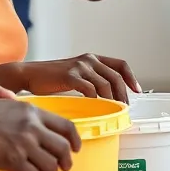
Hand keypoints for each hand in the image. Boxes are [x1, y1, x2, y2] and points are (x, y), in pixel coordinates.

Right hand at [0, 99, 80, 170]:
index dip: (75, 140)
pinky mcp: (12, 159)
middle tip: (62, 168)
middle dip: (66, 162)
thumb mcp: (8, 104)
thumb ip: (24, 113)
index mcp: (34, 112)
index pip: (66, 126)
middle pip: (63, 148)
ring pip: (51, 165)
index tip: (75, 149)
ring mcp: (24, 143)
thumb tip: (34, 122)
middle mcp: (33, 127)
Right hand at [23, 54, 140, 102]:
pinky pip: (89, 89)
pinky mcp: (70, 75)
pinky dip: (95, 99)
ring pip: (105, 84)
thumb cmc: (53, 78)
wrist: (31, 74)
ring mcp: (80, 66)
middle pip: (116, 77)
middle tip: (125, 108)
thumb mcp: (77, 74)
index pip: (120, 64)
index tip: (137, 91)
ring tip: (113, 112)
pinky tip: (96, 108)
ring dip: (112, 100)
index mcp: (93, 58)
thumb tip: (107, 97)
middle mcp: (89, 59)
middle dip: (124, 94)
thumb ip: (91, 80)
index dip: (131, 77)